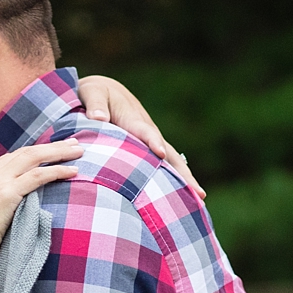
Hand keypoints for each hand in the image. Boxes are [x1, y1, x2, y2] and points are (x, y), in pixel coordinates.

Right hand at [0, 141, 83, 268]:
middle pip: (24, 152)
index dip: (31, 154)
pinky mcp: (7, 193)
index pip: (9, 159)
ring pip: (33, 157)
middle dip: (49, 147)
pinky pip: (38, 175)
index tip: (47, 153)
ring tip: (78, 151)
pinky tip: (72, 170)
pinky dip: (57, 170)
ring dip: (58, 152)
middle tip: (71, 143)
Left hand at [76, 76, 204, 196]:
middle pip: (170, 154)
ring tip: (199, 201)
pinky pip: (163, 166)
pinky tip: (182, 198)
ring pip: (171, 162)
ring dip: (185, 180)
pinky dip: (174, 181)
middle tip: (199, 192)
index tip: (160, 152)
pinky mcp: (146, 150)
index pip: (146, 131)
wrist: (105, 92)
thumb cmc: (96, 93)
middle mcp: (147, 132)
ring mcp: (150, 143)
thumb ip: (95, 104)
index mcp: (133, 119)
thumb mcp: (92, 92)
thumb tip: (98, 117)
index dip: (153, 141)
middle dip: (184, 173)